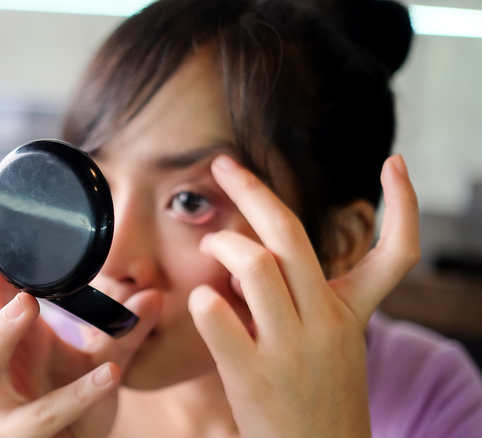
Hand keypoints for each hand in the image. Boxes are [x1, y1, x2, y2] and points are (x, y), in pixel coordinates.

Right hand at [0, 247, 161, 437]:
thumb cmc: (74, 411)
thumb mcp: (101, 363)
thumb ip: (126, 331)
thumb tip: (154, 294)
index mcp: (12, 341)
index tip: (3, 235)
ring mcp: (3, 403)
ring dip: (2, 331)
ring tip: (29, 305)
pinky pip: (44, 415)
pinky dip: (77, 394)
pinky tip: (109, 376)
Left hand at [188, 155, 419, 436]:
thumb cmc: (317, 396)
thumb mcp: (332, 344)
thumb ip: (305, 298)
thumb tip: (249, 254)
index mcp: (350, 314)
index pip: (397, 255)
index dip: (405, 206)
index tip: (394, 163)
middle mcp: (326, 323)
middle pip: (290, 235)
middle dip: (253, 189)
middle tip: (225, 165)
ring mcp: (291, 349)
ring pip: (254, 263)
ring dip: (222, 245)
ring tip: (211, 248)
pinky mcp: (253, 375)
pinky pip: (217, 314)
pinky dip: (204, 299)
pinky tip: (205, 303)